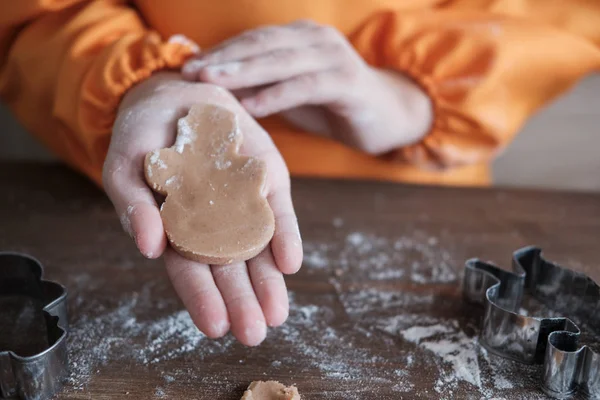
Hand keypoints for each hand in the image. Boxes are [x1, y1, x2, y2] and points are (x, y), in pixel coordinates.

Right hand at [103, 72, 302, 345]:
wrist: (177, 94)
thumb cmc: (142, 138)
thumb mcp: (126, 169)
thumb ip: (134, 207)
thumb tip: (149, 248)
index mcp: (178, 231)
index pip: (190, 271)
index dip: (201, 298)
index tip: (215, 326)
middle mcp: (214, 225)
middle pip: (229, 270)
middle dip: (241, 301)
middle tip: (253, 334)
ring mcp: (244, 203)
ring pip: (258, 250)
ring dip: (268, 282)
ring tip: (276, 314)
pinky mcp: (267, 179)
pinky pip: (278, 212)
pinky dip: (284, 236)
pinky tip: (290, 262)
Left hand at [181, 20, 431, 154]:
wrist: (386, 117)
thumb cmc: (332, 105)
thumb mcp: (290, 93)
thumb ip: (260, 85)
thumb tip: (213, 86)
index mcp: (298, 37)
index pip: (252, 41)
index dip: (219, 53)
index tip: (186, 67)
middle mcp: (315, 38)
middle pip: (261, 45)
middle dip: (223, 59)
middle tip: (189, 72)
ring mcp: (333, 56)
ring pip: (281, 61)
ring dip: (243, 72)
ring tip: (210, 83)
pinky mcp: (348, 81)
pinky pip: (306, 86)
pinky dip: (276, 95)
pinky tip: (252, 106)